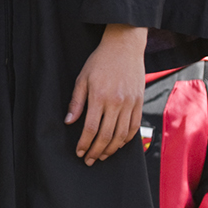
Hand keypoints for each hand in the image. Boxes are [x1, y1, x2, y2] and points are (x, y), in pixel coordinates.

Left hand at [66, 24, 145, 165]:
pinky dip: (126, 140)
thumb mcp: (82, 78)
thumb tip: (68, 122)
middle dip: (96, 150)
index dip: (84, 143)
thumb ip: (76, 102)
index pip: (90, 127)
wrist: (124, 48)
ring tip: (102, 156)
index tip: (79, 152)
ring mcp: (130, 104)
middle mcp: (116, 102)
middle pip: (106, 135)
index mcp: (99, 96)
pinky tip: (117, 145)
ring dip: (111, 149)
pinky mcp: (139, 103)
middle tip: (89, 160)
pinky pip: (134, 127)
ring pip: (121, 135)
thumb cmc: (99, 62)